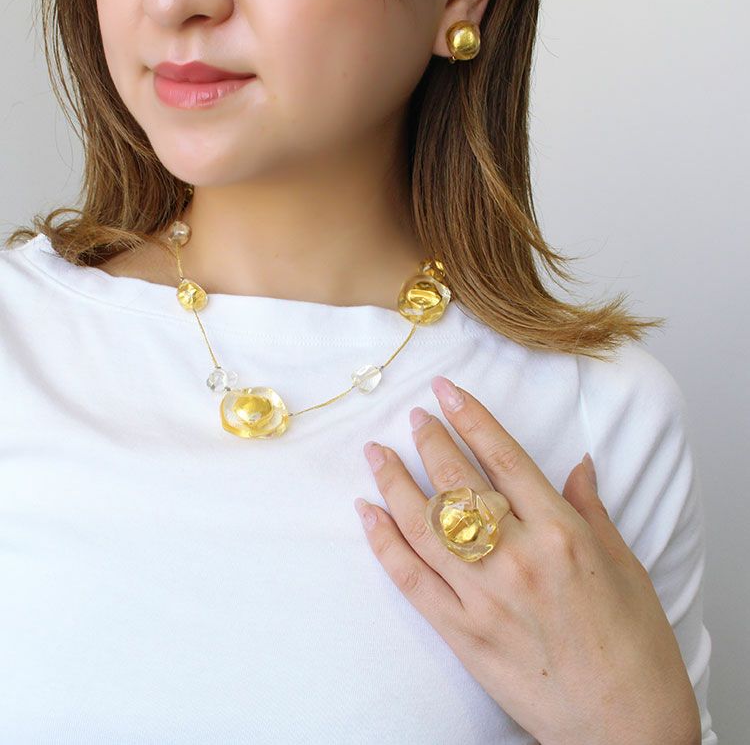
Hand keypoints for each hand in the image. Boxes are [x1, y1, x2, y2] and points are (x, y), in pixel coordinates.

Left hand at [354, 376, 700, 744]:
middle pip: (459, 484)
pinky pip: (410, 580)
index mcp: (562, 535)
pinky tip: (368, 513)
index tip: (446, 392)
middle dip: (431, 442)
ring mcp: (483, 597)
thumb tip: (579, 464)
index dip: (471, 419)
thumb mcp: (625, 566)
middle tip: (413, 417)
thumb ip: (591, 509)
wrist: (626, 728)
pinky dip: (384, 543)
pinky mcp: (461, 633)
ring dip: (394, 483)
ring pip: (424, 525)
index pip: (504, 459)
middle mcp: (518, 559)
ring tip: (377, 453)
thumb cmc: (636, 647)